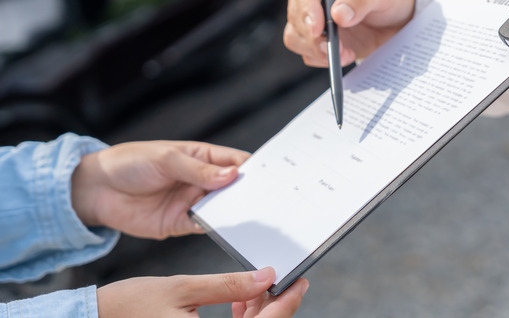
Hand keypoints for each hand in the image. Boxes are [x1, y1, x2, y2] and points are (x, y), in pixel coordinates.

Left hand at [71, 140, 248, 238]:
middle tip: (265, 200)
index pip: (236, 161)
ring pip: (223, 208)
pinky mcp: (182, 224)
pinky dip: (216, 228)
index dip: (254, 168)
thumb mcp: (166, 159)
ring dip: (235, 212)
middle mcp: (202, 180)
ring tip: (250, 216)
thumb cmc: (130, 163)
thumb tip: (232, 174)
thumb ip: (198, 170)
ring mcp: (193, 202)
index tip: (270, 177)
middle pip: (235, 187)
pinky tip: (225, 228)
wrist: (95, 190)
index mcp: (202, 157)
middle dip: (249, 193)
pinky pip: (205, 226)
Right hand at [97, 267, 307, 317]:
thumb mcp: (181, 288)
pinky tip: (236, 301)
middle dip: (272, 306)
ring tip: (249, 286)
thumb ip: (227, 285)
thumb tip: (265, 276)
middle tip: (273, 277)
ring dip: (256, 313)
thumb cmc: (128, 308)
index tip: (300, 282)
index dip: (287, 303)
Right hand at [284, 0, 415, 66]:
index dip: (307, 7)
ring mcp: (308, 13)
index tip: (318, 29)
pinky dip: (322, 58)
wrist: (396, 17)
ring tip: (344, 53)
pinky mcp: (313, 35)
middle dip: (314, 36)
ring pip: (295, 35)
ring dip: (317, 50)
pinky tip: (344, 54)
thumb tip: (338, 15)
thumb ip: (362, 0)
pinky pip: (306, 51)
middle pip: (297, 14)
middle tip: (334, 48)